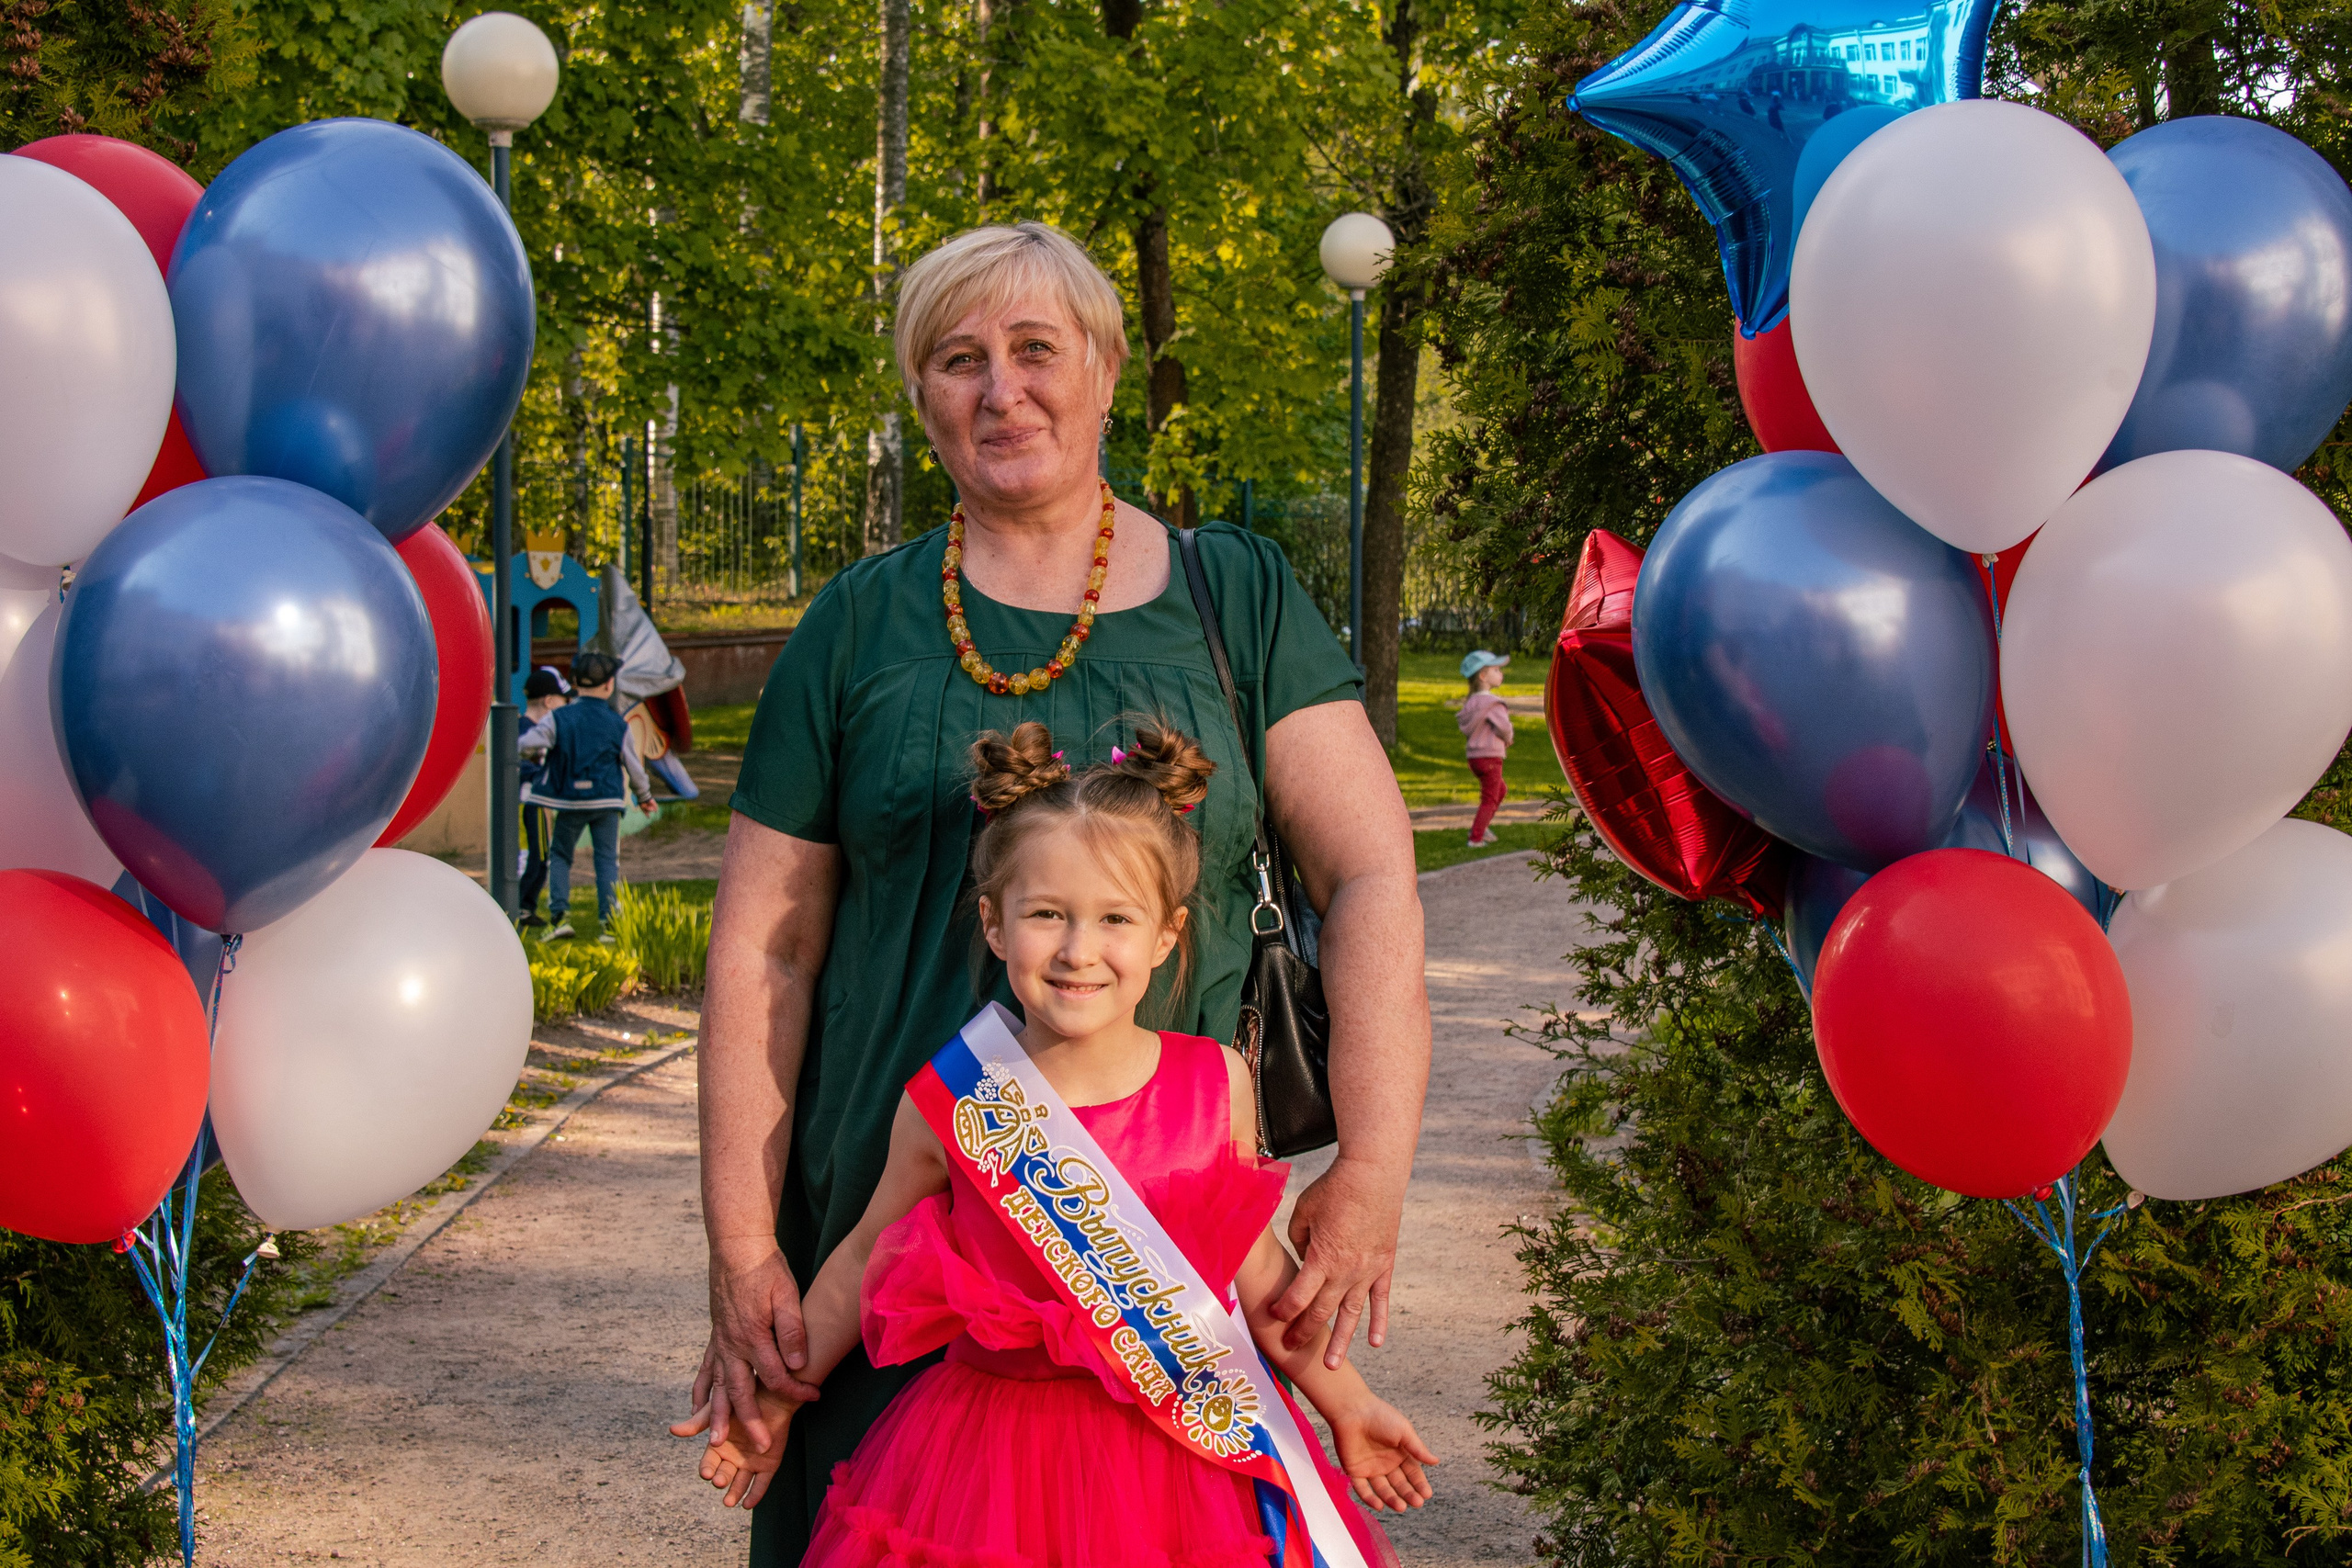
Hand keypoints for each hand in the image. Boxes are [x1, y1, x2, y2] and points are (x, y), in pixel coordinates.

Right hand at [670, 1382, 800, 1508]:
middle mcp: (733, 1458)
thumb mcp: (719, 1411)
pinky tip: (748, 1504)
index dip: (707, 1469)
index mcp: (719, 1448)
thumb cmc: (744, 1402)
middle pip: (724, 1474)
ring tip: (729, 1501)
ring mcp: (751, 1463)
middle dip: (721, 1480)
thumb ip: (698, 1423)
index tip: (707, 1473)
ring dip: (735, 1493)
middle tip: (720, 1481)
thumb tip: (672, 1429)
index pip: (709, 1463)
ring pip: (741, 1483)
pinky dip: (755, 1494)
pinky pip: (761, 1483)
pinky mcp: (769, 1465)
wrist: (774, 1396)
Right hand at [700, 1240, 822, 1451]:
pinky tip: (696, 1407)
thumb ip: (791, 1331)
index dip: (796, 1391)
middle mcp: (732, 1345)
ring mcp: (720, 1342)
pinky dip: (701, 1391)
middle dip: (752, 1422)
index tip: (814, 1397)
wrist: (737, 1248)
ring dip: (718, 1416)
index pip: (776, 1377)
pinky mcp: (716, 1336)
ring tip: (716, 1441)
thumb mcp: (786, 1295)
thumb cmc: (766, 1270)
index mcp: (753, 1337)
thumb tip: (798, 1365)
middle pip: (741, 1393)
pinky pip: (705, 1370)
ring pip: (718, 1387)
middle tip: (761, 1448)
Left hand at [1274, 1157, 1403, 1366]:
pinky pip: (1381, 1301)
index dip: (1285, 1310)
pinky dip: (1379, 1323)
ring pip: (1351, 1315)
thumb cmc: (1334, 1189)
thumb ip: (1298, 1239)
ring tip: (1331, 1365)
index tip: (1275, 1316)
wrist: (1373, 1175)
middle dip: (1304, 1332)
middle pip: (1321, 1311)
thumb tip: (1303, 1257)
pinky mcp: (1384, 1266)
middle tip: (1292, 1347)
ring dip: (1341, 1342)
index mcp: (1321, 1258)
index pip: (1299, 1296)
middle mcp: (1345, 1271)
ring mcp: (1367, 1271)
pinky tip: (1375, 1343)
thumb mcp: (1304, 1211)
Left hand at [1329, 1397, 1436, 1511]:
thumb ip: (1417, 1449)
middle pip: (1399, 1484)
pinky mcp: (1354, 1471)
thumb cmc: (1380, 1416)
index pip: (1413, 1473)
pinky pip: (1362, 1489)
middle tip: (1417, 1503)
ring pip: (1383, 1489)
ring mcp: (1370, 1469)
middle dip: (1408, 1494)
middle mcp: (1386, 1464)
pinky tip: (1379, 1506)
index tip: (1427, 1494)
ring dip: (1392, 1499)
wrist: (1353, 1410)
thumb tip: (1436, 1461)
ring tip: (1401, 1507)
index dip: (1420, 1484)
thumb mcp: (1403, 1431)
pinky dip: (1370, 1499)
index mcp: (1400, 1454)